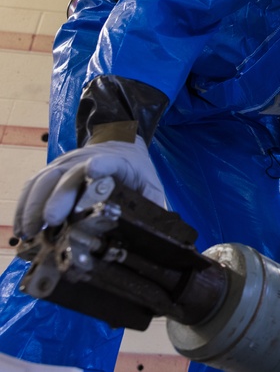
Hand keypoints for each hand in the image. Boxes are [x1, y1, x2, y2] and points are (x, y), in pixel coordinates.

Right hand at [13, 138, 165, 238]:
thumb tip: (156, 235)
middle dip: (58, 197)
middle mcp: (87, 158)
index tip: (93, 170)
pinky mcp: (53, 170)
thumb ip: (153, 205)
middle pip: (69, 173)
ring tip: (30, 231)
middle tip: (50, 222)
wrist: (121, 143)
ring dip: (34, 204)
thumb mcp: (151, 185)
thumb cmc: (136, 170)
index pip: (107, 160)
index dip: (100, 164)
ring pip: (46, 178)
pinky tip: (22, 226)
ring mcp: (67, 163)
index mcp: (117, 161)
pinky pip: (34, 184)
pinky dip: (25, 204)